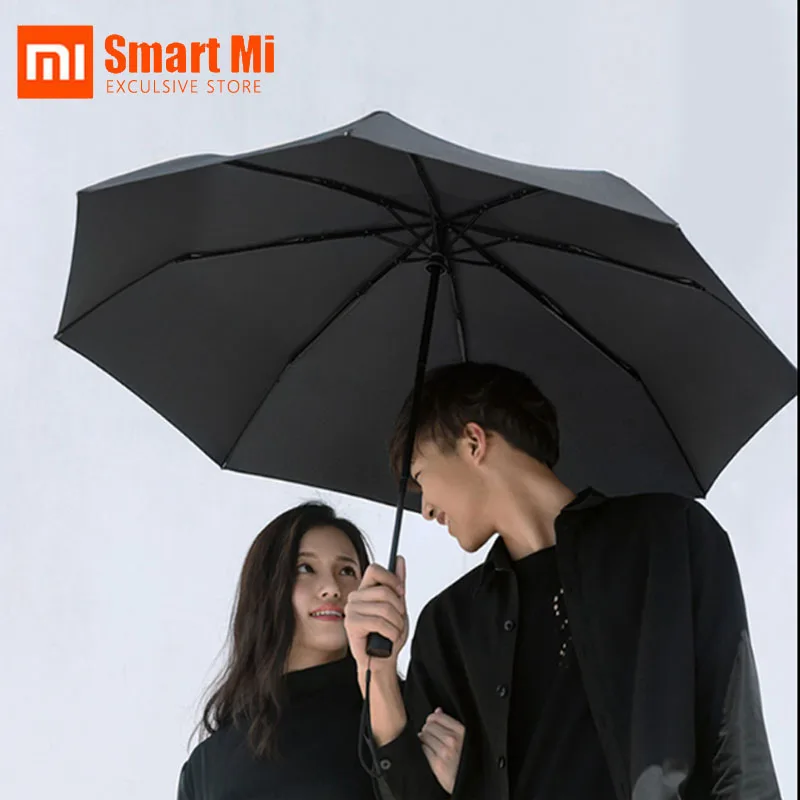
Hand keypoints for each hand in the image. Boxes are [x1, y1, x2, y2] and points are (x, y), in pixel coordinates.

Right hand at [344, 556, 407, 678]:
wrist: (382, 660)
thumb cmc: (387, 635)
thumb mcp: (398, 606)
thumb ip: (397, 583)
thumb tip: (399, 560)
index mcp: (365, 590)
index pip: (375, 569)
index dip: (391, 579)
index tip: (400, 592)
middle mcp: (355, 597)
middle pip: (384, 591)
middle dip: (398, 609)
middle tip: (397, 620)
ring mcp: (351, 610)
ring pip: (384, 608)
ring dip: (396, 624)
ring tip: (392, 632)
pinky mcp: (351, 624)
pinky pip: (379, 622)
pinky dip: (391, 633)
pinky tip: (388, 639)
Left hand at [419, 708, 465, 793]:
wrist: (470, 783)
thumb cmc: (467, 761)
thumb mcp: (465, 739)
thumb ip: (452, 724)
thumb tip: (438, 711)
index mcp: (461, 732)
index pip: (438, 717)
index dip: (432, 720)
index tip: (432, 724)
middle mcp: (453, 740)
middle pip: (428, 726)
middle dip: (427, 730)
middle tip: (430, 736)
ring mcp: (444, 752)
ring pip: (424, 736)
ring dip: (424, 740)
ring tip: (429, 744)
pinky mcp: (437, 764)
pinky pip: (423, 749)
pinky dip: (423, 749)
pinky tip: (428, 752)